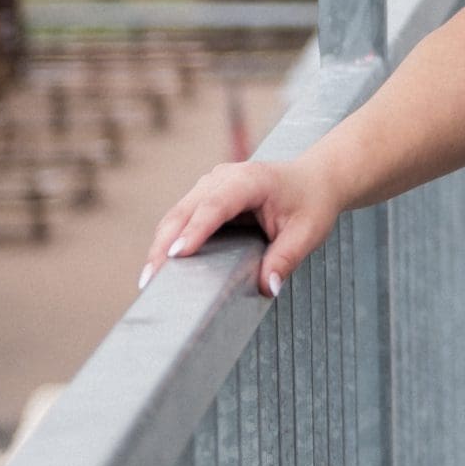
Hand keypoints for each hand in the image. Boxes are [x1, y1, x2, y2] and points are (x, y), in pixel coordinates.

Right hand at [139, 157, 344, 299]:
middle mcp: (224, 177)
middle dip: (165, 245)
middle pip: (186, 210)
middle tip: (150, 281)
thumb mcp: (308, 233)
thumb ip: (286, 259)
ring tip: (149, 281)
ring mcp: (210, 185)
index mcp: (251, 180)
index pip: (216, 205)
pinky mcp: (204, 197)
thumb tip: (266, 288)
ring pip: (176, 215)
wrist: (315, 181)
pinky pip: (181, 220)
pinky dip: (169, 242)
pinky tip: (160, 268)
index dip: (195, 230)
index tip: (177, 255)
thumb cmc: (311, 203)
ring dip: (161, 246)